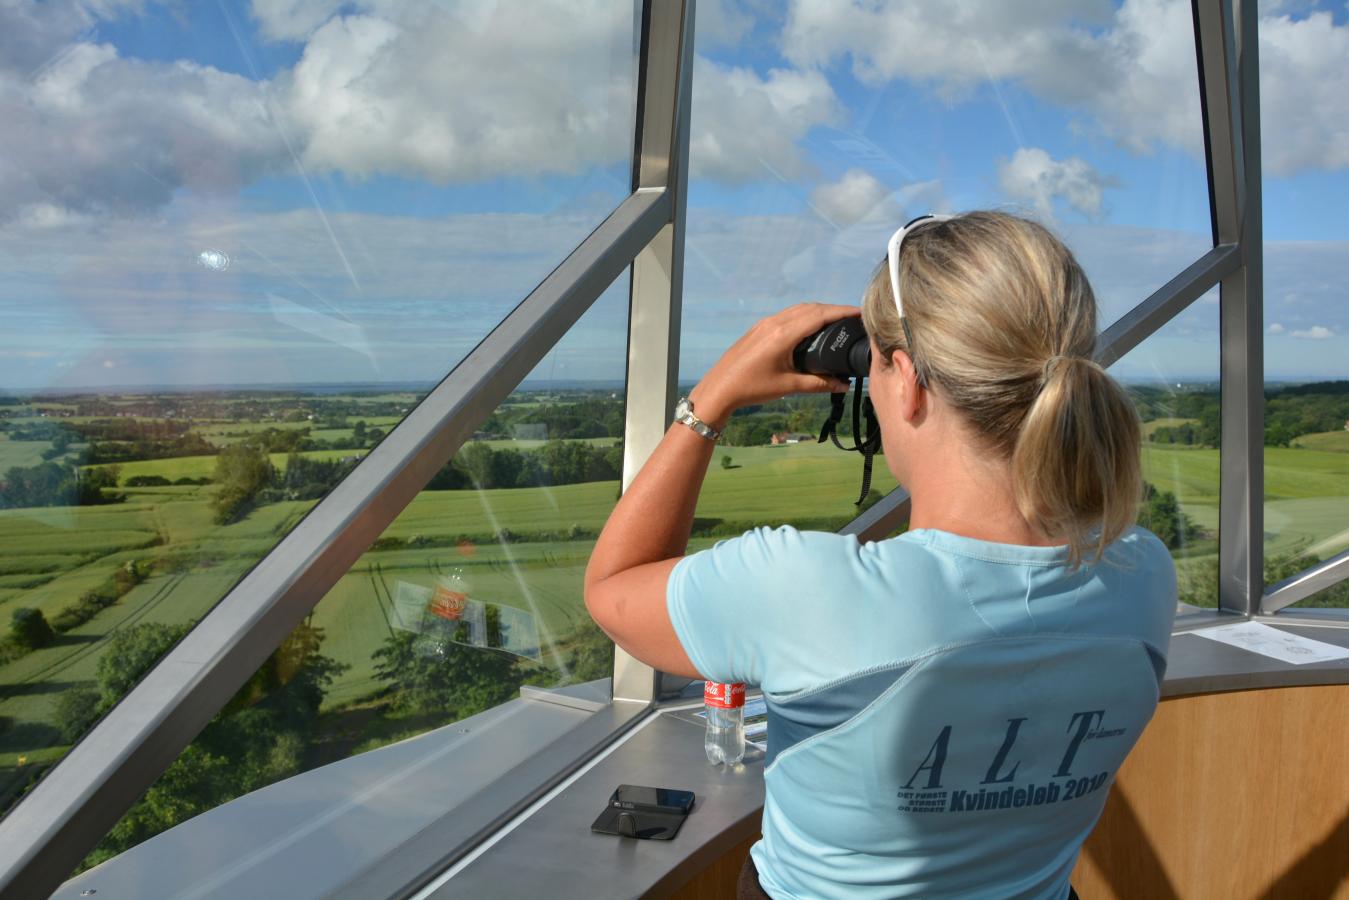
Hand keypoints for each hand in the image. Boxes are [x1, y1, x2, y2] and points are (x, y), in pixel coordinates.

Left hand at [689, 303, 857, 427]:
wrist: (720, 388)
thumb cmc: (751, 387)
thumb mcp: (788, 386)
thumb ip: (818, 384)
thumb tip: (843, 385)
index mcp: (783, 334)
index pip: (819, 315)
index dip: (841, 312)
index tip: (859, 313)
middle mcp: (774, 323)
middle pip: (810, 308)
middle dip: (833, 309)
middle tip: (852, 317)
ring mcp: (764, 324)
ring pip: (797, 309)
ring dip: (818, 311)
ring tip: (835, 320)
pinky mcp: (758, 329)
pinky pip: (786, 315)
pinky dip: (803, 315)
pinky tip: (810, 326)